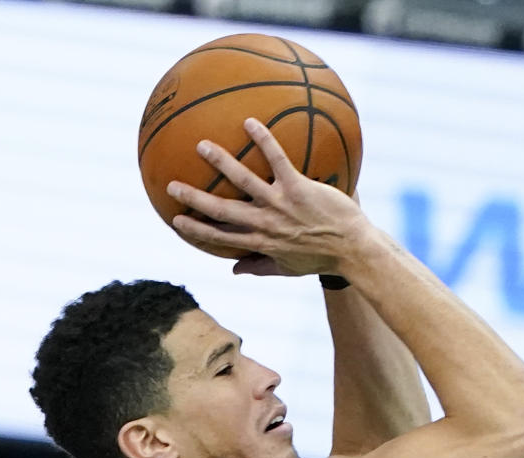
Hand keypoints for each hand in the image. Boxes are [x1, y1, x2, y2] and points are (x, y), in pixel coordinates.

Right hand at [167, 118, 366, 276]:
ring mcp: (280, 204)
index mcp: (260, 243)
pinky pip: (278, 159)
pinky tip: (250, 122)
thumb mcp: (287, 269)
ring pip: (244, 181)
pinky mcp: (298, 187)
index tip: (175, 220)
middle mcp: (265, 224)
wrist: (351, 249)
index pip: (221, 237)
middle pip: (222, 210)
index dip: (196, 230)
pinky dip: (264, 140)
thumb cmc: (320, 258)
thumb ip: (259, 267)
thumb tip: (234, 270)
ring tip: (202, 145)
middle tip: (171, 184)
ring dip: (221, 162)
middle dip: (195, 198)